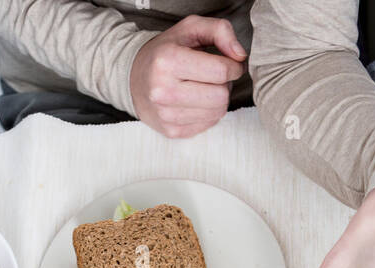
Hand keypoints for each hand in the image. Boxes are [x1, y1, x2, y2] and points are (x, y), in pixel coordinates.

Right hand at [129, 15, 244, 137]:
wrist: (134, 78)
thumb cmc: (167, 51)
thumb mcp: (190, 28)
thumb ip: (220, 31)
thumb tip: (240, 56)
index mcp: (168, 60)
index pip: (220, 71)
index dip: (233, 66)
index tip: (230, 63)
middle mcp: (164, 91)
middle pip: (221, 96)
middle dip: (225, 85)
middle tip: (215, 77)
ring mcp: (166, 115)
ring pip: (217, 112)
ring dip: (218, 99)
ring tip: (205, 87)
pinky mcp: (172, 131)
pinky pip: (208, 125)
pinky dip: (209, 112)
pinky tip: (197, 101)